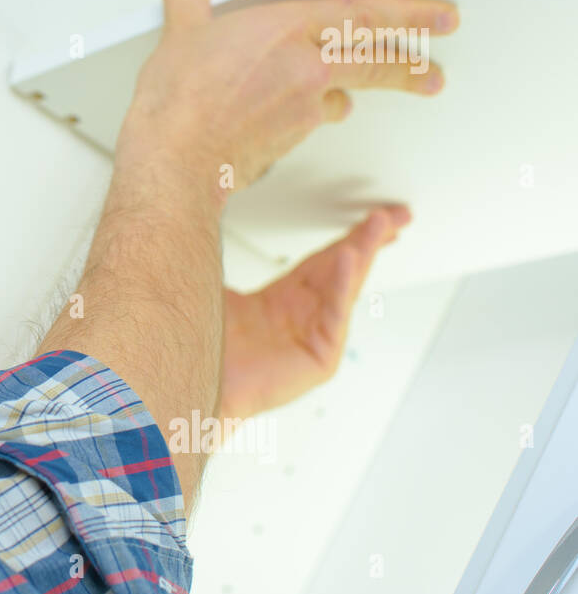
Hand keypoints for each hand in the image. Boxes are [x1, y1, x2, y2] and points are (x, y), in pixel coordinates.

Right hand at [115, 0, 458, 192]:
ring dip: (362, 91)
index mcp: (287, 29)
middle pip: (375, 60)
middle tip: (434, 70)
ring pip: (346, 93)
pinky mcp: (290, 140)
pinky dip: (315, 114)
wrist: (176, 158)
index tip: (438, 17)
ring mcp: (303, 107)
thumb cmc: (180, 100)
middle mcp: (306, 67)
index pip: (366, 15)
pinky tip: (307, 116)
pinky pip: (314, 120)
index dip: (409, 14)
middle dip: (411, 63)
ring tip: (370, 94)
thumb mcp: (180, 32)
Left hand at [217, 205, 409, 419]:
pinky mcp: (320, 357)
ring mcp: (316, 336)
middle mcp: (304, 316)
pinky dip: (343, 285)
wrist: (198, 382)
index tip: (373, 217)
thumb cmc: (206, 346)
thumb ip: (219, 252)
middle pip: (342, 268)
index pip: (324, 260)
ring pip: (345, 285)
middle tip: (396, 214)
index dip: (347, 236)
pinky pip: (334, 313)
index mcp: (284, 300)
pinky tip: (350, 258)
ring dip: (363, 252)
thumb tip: (211, 212)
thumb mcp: (218, 289)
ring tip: (382, 224)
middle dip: (369, 239)